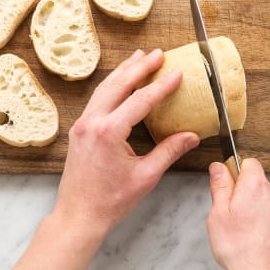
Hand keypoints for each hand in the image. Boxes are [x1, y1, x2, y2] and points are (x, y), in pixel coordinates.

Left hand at [53, 48, 199, 233]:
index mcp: (109, 132)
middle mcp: (92, 122)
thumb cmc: (110, 201)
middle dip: (139, 67)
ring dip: (123, 72)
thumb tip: (190, 136)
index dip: (161, 86)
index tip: (177, 73)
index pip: (140, 100)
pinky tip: (120, 82)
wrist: (78, 215)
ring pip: (104, 88)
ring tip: (139, 57)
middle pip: (118, 85)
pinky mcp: (79, 130)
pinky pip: (96, 100)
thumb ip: (168, 152)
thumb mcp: (145, 177)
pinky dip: (111, 86)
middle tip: (157, 54)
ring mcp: (82, 124)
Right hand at [206, 159, 269, 269]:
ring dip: (256, 209)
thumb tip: (218, 167)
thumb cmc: (241, 250)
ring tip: (244, 232)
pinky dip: (266, 222)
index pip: (248, 162)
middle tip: (232, 216)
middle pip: (257, 182)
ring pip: (267, 199)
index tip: (228, 188)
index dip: (235, 173)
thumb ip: (220, 186)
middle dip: (245, 193)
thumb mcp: (218, 215)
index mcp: (256, 185)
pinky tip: (256, 239)